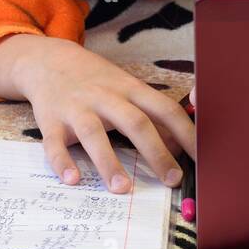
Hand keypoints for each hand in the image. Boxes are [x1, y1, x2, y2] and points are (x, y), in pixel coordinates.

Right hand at [0, 34, 195, 193]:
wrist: (48, 60)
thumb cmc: (96, 80)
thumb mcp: (126, 87)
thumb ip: (150, 113)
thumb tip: (179, 144)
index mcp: (130, 88)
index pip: (164, 109)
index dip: (186, 132)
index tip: (201, 157)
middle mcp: (105, 97)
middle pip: (135, 122)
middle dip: (156, 152)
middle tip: (172, 179)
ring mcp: (76, 109)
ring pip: (94, 135)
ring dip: (108, 162)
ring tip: (123, 188)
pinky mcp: (50, 122)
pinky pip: (55, 144)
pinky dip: (63, 163)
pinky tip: (73, 181)